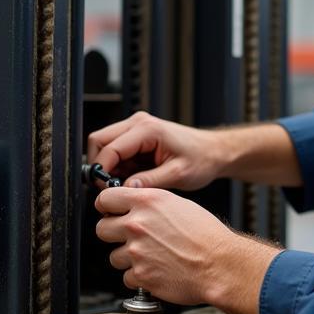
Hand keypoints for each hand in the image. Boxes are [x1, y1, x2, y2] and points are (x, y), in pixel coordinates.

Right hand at [87, 111, 224, 189]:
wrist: (214, 151)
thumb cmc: (201, 159)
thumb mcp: (177, 174)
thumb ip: (150, 181)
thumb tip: (125, 189)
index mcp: (147, 129)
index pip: (109, 147)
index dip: (101, 171)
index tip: (106, 190)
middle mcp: (138, 123)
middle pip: (99, 141)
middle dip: (100, 166)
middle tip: (111, 187)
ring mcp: (136, 128)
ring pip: (104, 145)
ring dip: (109, 166)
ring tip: (126, 183)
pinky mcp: (137, 136)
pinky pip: (116, 150)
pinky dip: (117, 166)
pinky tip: (133, 178)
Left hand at [94, 186, 279, 313]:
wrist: (220, 265)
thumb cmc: (207, 236)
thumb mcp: (179, 204)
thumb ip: (150, 203)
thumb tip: (134, 206)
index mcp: (147, 202)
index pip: (105, 199)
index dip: (107, 207)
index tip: (110, 212)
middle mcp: (138, 225)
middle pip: (102, 229)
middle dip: (114, 234)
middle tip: (131, 238)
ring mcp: (136, 251)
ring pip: (114, 256)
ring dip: (129, 258)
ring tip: (152, 257)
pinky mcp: (140, 275)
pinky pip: (127, 277)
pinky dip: (139, 277)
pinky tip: (157, 270)